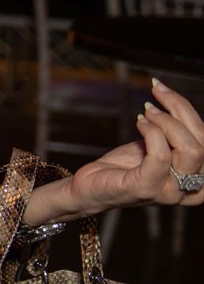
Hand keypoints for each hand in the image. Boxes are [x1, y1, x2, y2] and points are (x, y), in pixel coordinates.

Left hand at [66, 79, 203, 213]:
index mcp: (197, 179)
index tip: (166, 92)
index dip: (190, 113)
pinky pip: (160, 156)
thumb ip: (173, 135)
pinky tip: (139, 122)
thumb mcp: (157, 146)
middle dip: (180, 110)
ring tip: (146, 111)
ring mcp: (168, 191)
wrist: (92, 187)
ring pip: (189, 150)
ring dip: (166, 121)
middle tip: (154, 97)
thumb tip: (177, 103)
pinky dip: (151, 132)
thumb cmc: (125, 165)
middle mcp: (189, 190)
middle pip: (203, 144)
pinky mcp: (145, 188)